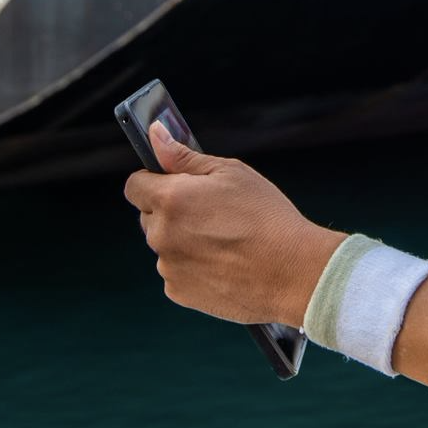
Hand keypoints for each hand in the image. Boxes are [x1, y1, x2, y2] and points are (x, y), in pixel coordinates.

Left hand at [125, 124, 346, 326]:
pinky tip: (222, 262)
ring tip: (223, 240)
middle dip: (170, 211)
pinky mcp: (179, 292)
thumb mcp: (231, 173)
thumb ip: (185, 156)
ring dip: (182, 240)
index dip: (153, 180)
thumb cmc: (266, 217)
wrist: (292, 272)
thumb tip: (155, 135)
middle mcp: (161, 234)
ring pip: (164, 245)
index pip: (134, 185)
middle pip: (149, 216)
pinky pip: (176, 272)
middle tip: (210, 212)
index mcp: (170, 199)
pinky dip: (192, 267)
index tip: (172, 183)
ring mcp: (168, 267)